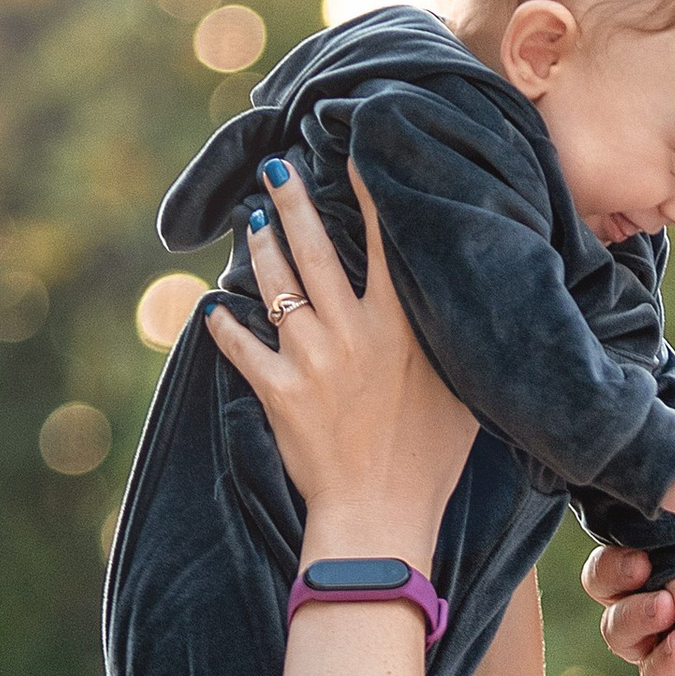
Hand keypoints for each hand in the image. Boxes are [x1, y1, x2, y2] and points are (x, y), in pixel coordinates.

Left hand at [205, 162, 477, 561]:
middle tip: (275, 168)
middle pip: (316, 250)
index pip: (386, 246)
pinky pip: (239, 346)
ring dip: (260, 248)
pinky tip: (213, 308)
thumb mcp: (461, 399)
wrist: (380, 518)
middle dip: (292, 201)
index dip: (370, 195)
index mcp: (401, 330)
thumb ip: (450, 349)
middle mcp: (352, 333)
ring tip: (251, 222)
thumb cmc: (430, 464)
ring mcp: (311, 359)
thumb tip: (457, 315)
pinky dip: (222, 326)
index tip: (356, 157)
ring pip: (275, 285)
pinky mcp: (277, 390)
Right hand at [583, 503, 674, 675]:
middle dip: (612, 571)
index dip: (630, 536)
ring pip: (618, 629)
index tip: (644, 534)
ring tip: (669, 610)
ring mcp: (667, 654)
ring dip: (638, 613)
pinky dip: (661, 658)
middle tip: (640, 567)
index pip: (638, 544)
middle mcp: (670, 610)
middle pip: (607, 584)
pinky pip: (649, 675)